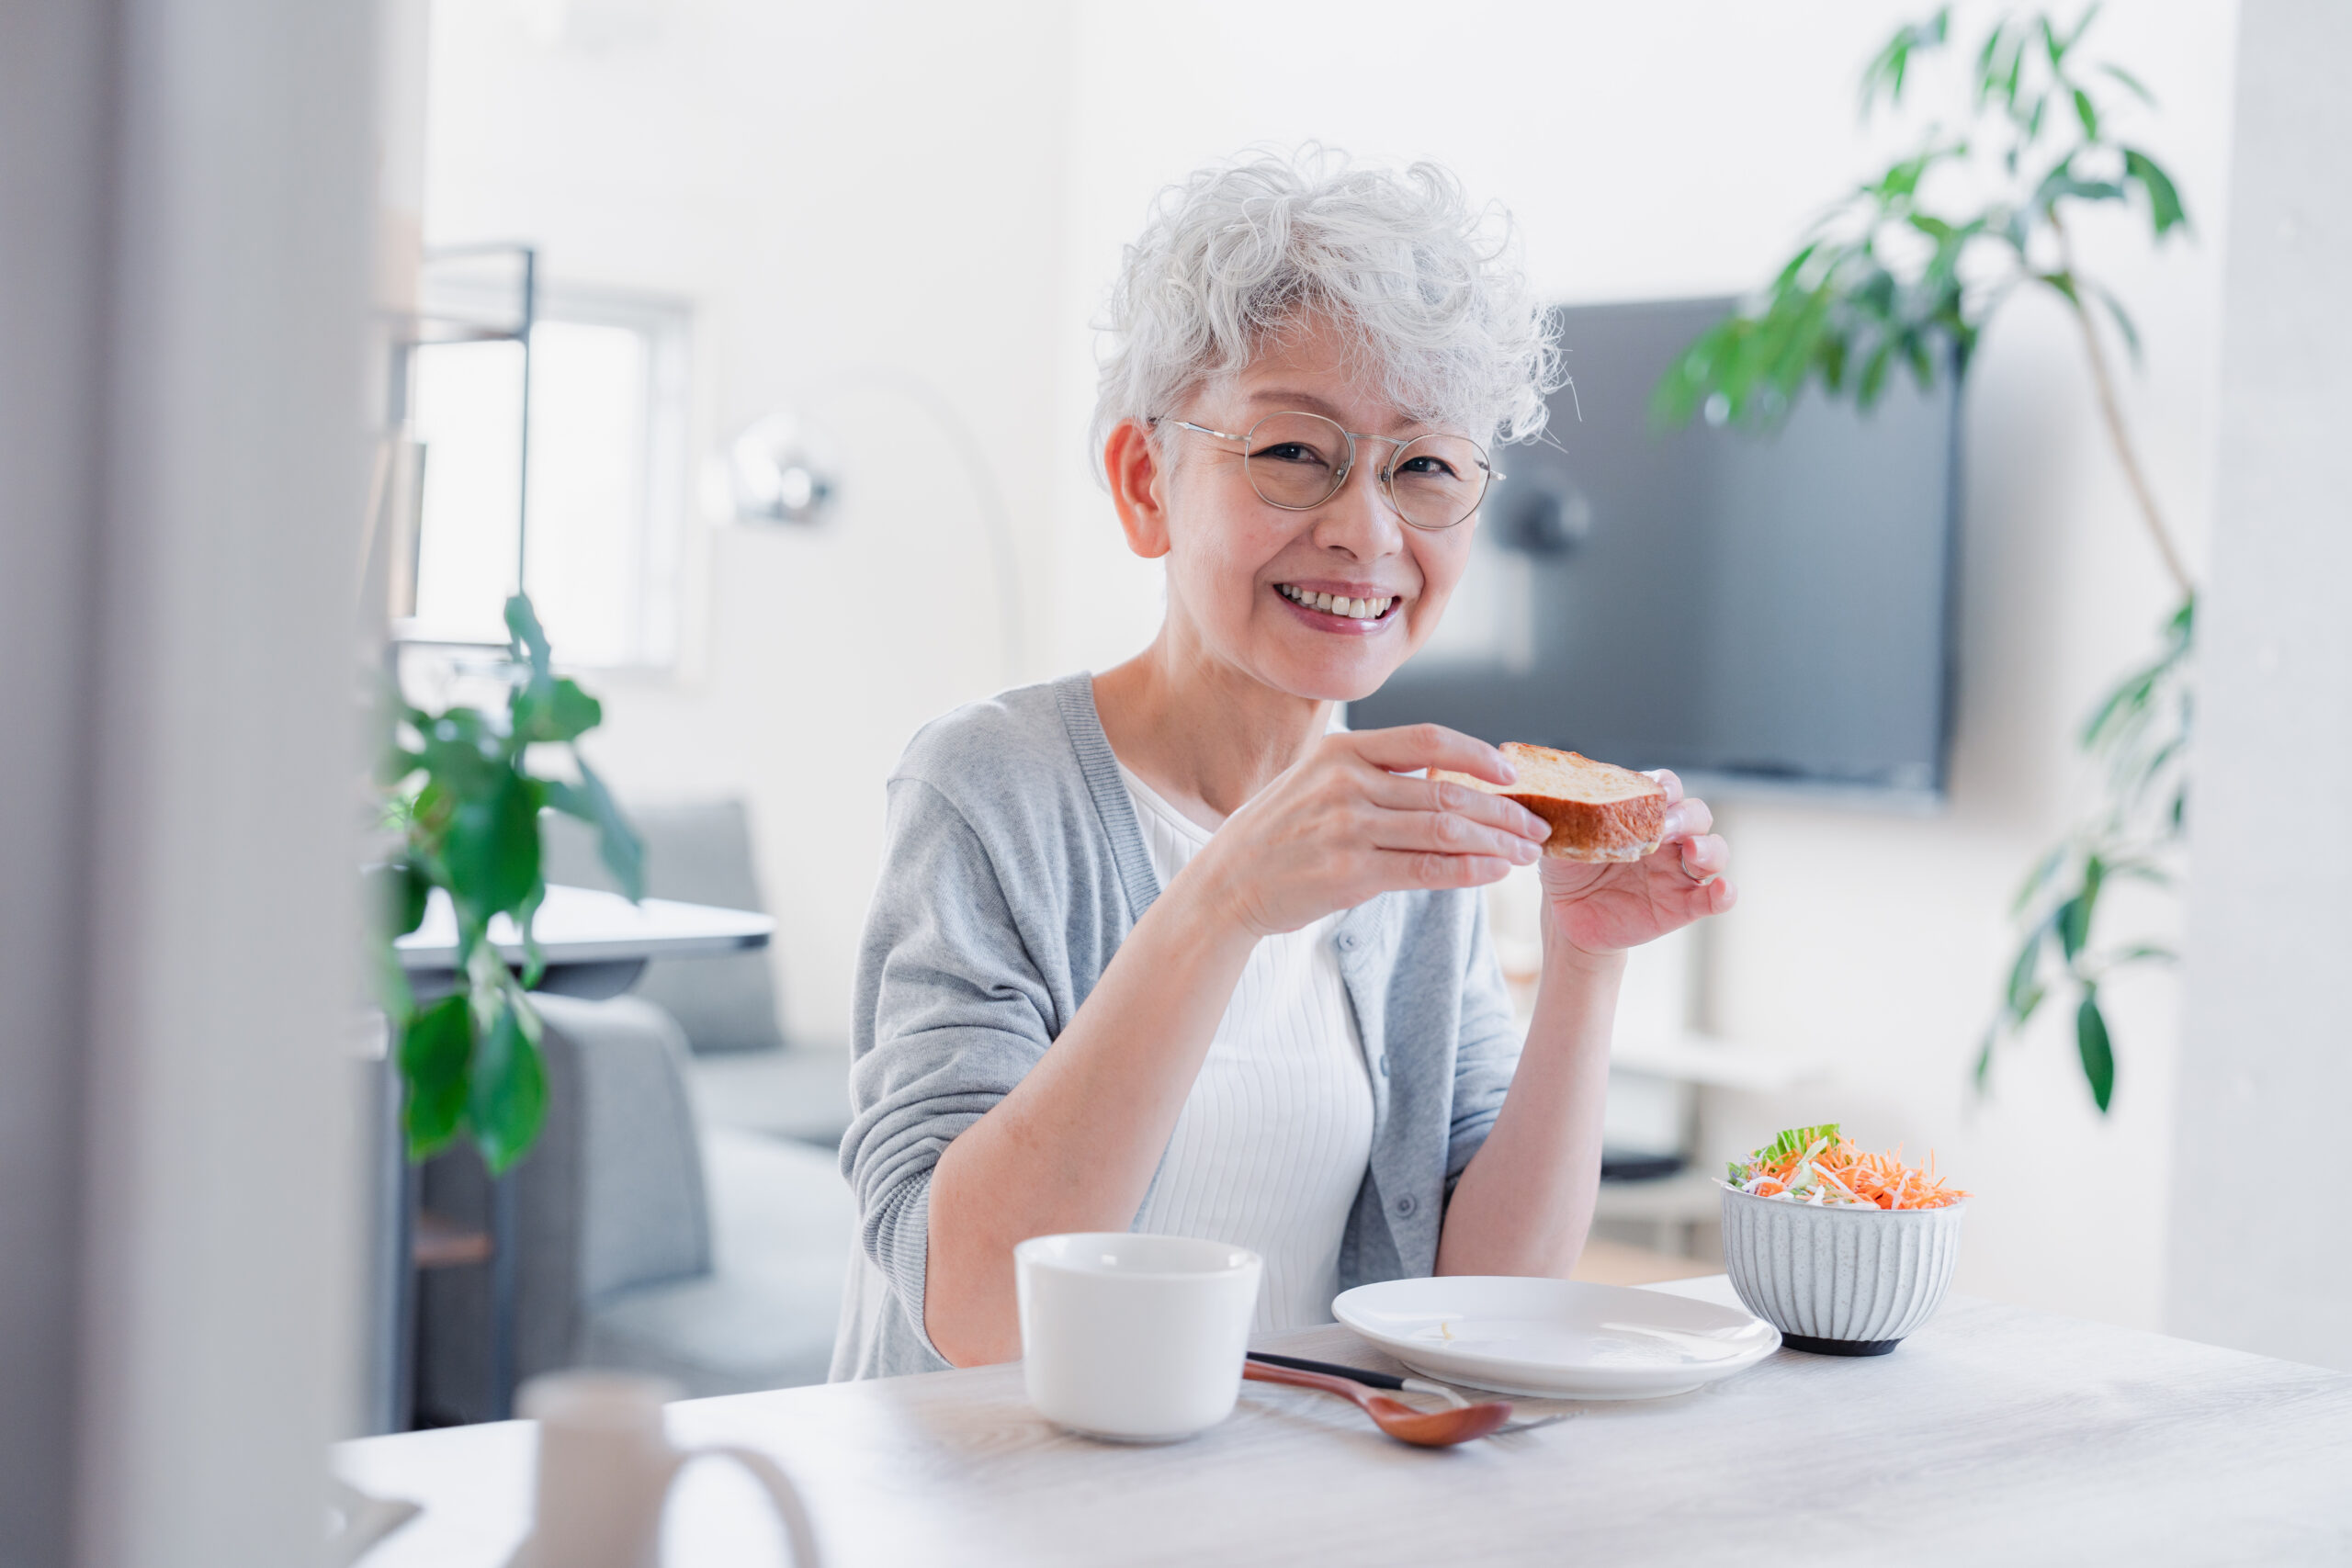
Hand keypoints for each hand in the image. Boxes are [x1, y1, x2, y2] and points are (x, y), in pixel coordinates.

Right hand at [1189, 725, 1553, 937]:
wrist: (1225, 884)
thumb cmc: (1278, 835)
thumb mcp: (1314, 781)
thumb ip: (1370, 775)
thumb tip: (1443, 778)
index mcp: (1341, 750)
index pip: (1426, 739)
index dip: (1478, 753)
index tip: (1512, 772)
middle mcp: (1345, 782)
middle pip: (1446, 789)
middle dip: (1502, 810)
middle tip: (1536, 826)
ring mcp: (1346, 828)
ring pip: (1444, 828)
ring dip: (1496, 842)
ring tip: (1526, 853)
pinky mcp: (1349, 873)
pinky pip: (1425, 868)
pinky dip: (1468, 870)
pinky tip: (1494, 872)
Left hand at [1537, 770, 1734, 957]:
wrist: (1567, 917)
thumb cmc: (1567, 869)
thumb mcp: (1558, 839)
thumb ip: (1556, 817)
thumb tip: (1536, 795)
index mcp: (1641, 815)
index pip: (1666, 788)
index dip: (1666, 787)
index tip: (1654, 794)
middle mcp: (1666, 839)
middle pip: (1696, 815)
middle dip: (1686, 817)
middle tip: (1665, 829)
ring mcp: (1678, 871)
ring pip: (1714, 851)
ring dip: (1711, 848)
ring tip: (1694, 853)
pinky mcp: (1683, 905)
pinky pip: (1715, 898)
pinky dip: (1725, 894)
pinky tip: (1721, 891)